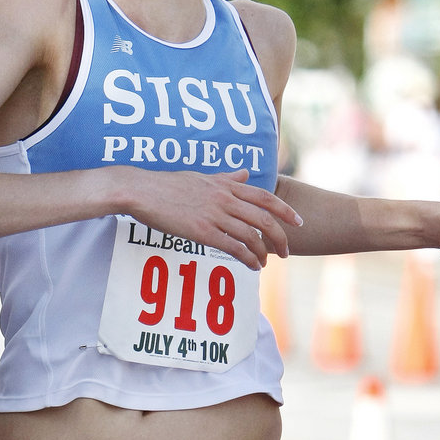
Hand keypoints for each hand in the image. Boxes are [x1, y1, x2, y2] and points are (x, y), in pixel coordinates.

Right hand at [124, 168, 302, 270]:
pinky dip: (247, 258)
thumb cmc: (167, 184)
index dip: (285, 211)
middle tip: (286, 252)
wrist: (141, 190)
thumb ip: (226, 177)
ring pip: (250, 235)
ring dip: (263, 252)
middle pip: (264, 219)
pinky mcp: (201, 231)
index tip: (298, 222)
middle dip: (280, 237)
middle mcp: (224, 198)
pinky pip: (232, 247)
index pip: (264, 197)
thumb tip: (245, 173)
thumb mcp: (202, 176)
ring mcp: (213, 215)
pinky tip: (252, 266)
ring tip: (266, 263)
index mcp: (225, 185)